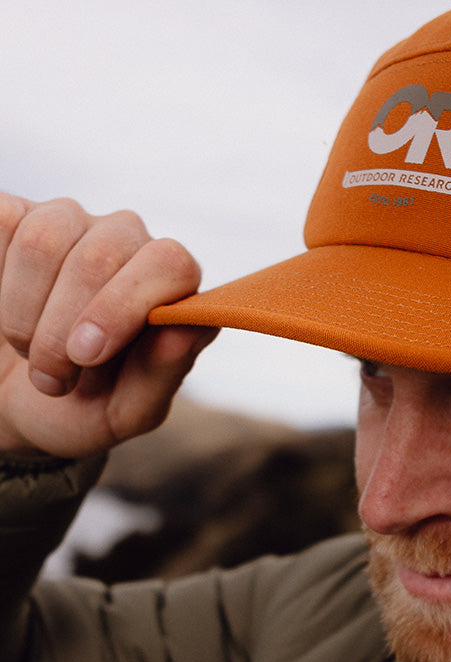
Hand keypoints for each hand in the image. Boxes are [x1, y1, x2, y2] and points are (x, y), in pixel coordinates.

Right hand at [0, 194, 216, 457]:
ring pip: (43, 241)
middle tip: (50, 377)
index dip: (123, 306)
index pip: (170, 263)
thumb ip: (162, 374)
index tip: (85, 355)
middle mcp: (128, 241)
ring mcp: (72, 220)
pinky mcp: (17, 213)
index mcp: (170, 286)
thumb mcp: (125, 412)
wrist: (14, 399)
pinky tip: (4, 311)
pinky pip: (4, 226)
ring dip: (21, 312)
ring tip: (27, 352)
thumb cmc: (83, 406)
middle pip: (99, 257)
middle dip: (62, 328)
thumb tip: (186, 328)